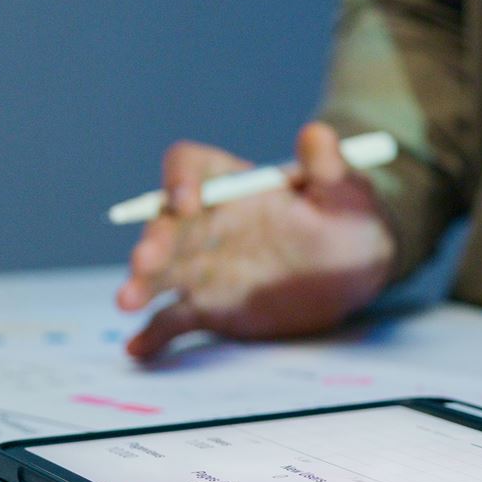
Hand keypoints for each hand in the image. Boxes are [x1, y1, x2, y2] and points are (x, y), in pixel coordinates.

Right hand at [116, 123, 395, 358]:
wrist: (353, 265)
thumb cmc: (346, 214)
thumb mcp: (344, 186)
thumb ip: (328, 165)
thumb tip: (319, 134)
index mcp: (231, 184)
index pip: (190, 168)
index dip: (181, 180)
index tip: (187, 202)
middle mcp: (206, 223)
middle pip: (167, 225)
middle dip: (155, 242)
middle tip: (146, 262)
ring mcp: (204, 266)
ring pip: (164, 272)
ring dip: (143, 284)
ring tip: (128, 301)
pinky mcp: (211, 305)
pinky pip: (176, 318)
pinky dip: (156, 333)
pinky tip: (138, 347)